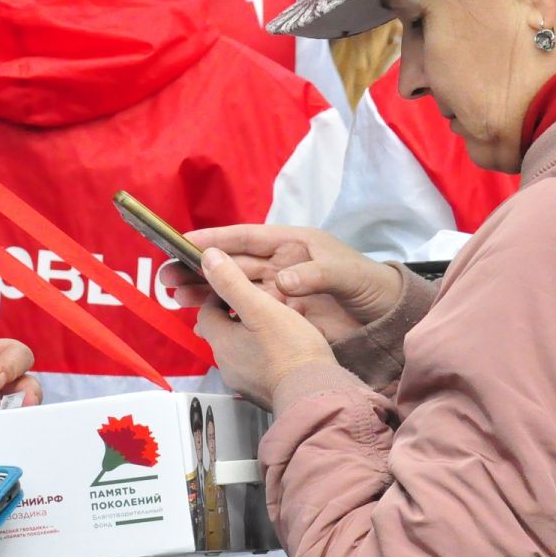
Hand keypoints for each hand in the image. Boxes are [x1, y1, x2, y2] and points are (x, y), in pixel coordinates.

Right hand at [163, 224, 402, 342]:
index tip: (184, 242)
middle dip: (198, 268)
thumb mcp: (346, 274)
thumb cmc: (369, 284)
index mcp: (292, 244)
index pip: (246, 238)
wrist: (388, 318)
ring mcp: (278, 291)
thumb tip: (283, 282)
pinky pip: (244, 312)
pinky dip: (222, 313)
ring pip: (232, 289)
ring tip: (174, 296)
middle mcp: (279, 265)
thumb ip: (315, 275)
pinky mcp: (280, 315)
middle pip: (231, 265)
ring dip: (203, 291)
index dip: (215, 239)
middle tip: (167, 275)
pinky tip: (201, 317)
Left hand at [194, 246, 338, 409]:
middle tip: (261, 302)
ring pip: (242, 348)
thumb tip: (209, 258)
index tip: (239, 286)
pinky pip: (259, 365)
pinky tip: (288, 345)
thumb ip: (232, 282)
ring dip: (254, 333)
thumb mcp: (260, 307)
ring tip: (278, 321)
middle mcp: (227, 365)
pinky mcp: (264, 391)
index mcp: (221, 343)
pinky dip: (267, 352)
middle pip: (223, 331)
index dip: (220, 295)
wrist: (315, 395)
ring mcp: (245, 381)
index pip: (207, 312)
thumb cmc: (291, 352)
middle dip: (237, 314)